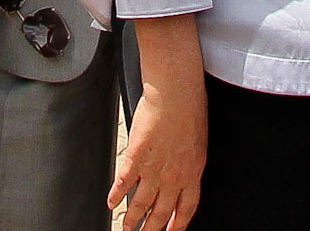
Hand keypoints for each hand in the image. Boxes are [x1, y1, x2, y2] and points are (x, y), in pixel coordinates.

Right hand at [111, 75, 205, 230]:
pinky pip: (124, 184)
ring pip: (141, 204)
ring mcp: (154, 169)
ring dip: (132, 220)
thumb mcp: (198, 141)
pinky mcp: (136, 158)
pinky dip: (116, 196)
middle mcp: (174, 176)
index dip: (178, 224)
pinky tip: (111, 204)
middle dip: (152, 229)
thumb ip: (190, 160)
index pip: (186, 208)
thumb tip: (187, 169)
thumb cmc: (191, 108)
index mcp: (193, 172)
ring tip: (126, 228)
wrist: (176, 92)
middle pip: (162, 212)